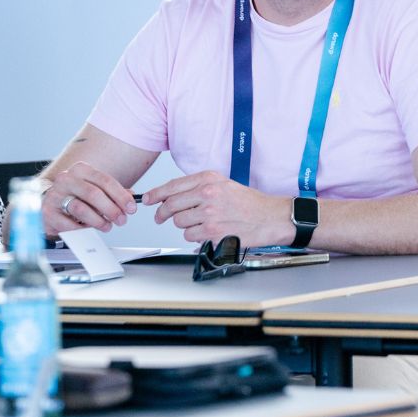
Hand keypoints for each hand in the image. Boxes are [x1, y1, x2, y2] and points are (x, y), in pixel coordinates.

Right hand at [39, 161, 136, 236]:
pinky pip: (68, 224)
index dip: (121, 196)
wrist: (50, 202)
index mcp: (81, 170)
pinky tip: (88, 229)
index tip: (131, 208)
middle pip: (94, 194)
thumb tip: (131, 197)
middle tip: (122, 220)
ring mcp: (55, 195)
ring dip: (98, 221)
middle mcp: (66, 179)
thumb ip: (112, 192)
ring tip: (107, 226)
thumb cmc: (76, 195)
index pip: (105, 181)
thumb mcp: (95, 189)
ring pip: (81, 209)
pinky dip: (81, 229)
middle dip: (111, 209)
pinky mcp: (48, 212)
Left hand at [144, 171, 292, 247]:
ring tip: (200, 223)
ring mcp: (209, 214)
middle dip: (162, 214)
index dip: (155, 194)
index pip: (172, 186)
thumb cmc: (250, 203)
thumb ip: (199, 187)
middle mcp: (207, 194)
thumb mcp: (224, 185)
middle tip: (160, 217)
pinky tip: (208, 232)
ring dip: (184, 226)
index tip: (148, 199)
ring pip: (179, 223)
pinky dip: (195, 236)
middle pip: (170, 206)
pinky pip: (190, 236)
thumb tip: (172, 195)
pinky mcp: (212, 232)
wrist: (270, 217)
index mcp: (209, 180)